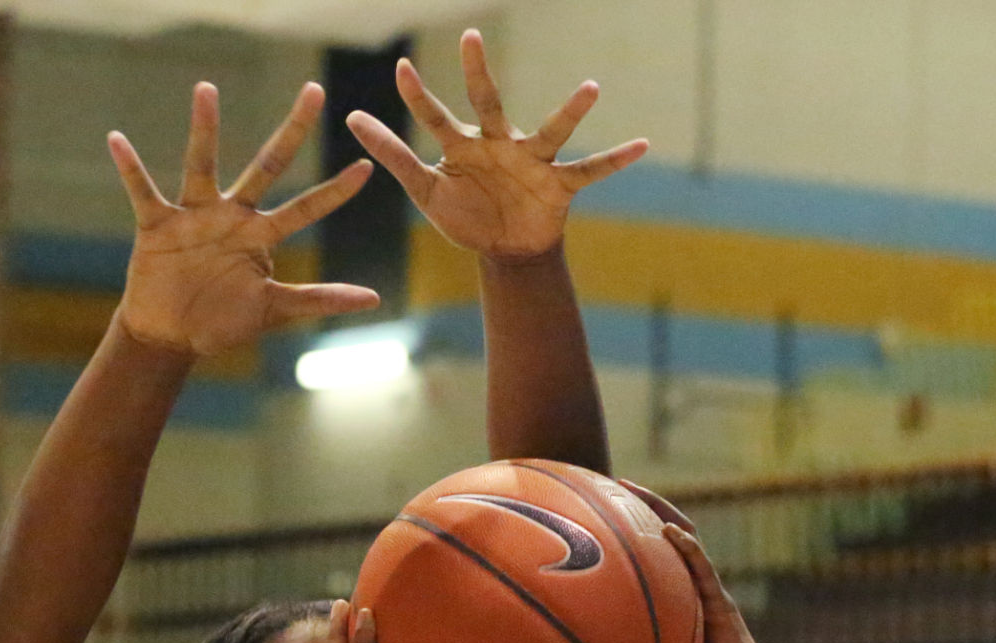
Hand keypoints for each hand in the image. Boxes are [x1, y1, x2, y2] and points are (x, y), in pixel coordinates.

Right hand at [109, 82, 378, 357]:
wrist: (172, 335)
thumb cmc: (222, 322)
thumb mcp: (274, 310)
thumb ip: (319, 299)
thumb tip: (373, 298)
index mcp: (261, 236)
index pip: (306, 209)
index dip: (335, 192)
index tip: (366, 169)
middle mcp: (233, 215)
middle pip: (267, 166)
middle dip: (292, 132)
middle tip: (314, 91)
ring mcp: (195, 215)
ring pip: (203, 166)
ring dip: (204, 130)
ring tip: (207, 90)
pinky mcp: (158, 224)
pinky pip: (143, 190)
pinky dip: (130, 168)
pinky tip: (117, 141)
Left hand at [346, 29, 647, 263]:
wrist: (505, 251)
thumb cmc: (467, 215)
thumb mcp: (426, 189)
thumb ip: (394, 154)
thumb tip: (353, 118)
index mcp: (463, 146)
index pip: (435, 117)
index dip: (417, 98)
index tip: (399, 70)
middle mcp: (498, 143)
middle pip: (486, 103)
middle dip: (477, 73)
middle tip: (469, 37)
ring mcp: (531, 161)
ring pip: (550, 130)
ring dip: (570, 110)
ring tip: (592, 88)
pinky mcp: (559, 184)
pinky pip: (591, 169)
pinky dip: (616, 159)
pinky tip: (642, 146)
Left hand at [620, 482, 787, 642]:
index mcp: (678, 594)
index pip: (655, 551)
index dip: (634, 528)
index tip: (604, 507)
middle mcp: (693, 584)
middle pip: (669, 532)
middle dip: (645, 504)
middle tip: (616, 484)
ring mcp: (709, 590)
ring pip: (687, 539)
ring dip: (662, 512)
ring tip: (636, 492)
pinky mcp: (721, 603)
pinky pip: (703, 569)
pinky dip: (687, 548)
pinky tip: (668, 532)